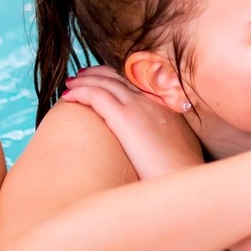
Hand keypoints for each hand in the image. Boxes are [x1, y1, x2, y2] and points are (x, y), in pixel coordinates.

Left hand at [61, 66, 203, 178]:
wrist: (182, 177)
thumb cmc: (180, 169)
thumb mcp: (179, 144)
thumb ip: (166, 135)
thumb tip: (157, 143)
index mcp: (165, 104)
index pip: (137, 82)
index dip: (118, 77)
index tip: (103, 78)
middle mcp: (152, 99)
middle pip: (121, 77)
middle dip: (99, 74)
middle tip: (82, 75)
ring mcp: (139, 106)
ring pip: (106, 82)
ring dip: (85, 81)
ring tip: (70, 84)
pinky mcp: (125, 117)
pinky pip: (96, 95)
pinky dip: (80, 92)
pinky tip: (68, 97)